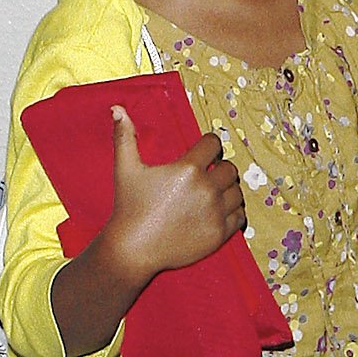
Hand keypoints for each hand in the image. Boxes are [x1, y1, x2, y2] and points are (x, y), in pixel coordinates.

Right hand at [103, 111, 244, 291]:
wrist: (133, 248)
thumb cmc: (129, 206)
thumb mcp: (125, 169)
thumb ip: (124, 136)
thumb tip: (117, 108)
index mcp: (188, 169)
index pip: (214, 144)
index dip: (209, 146)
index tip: (202, 154)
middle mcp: (206, 189)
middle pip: (230, 168)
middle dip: (219, 169)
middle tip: (206, 177)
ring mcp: (214, 213)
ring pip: (237, 193)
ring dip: (228, 191)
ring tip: (212, 195)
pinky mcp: (219, 234)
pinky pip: (239, 217)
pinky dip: (232, 213)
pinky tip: (217, 212)